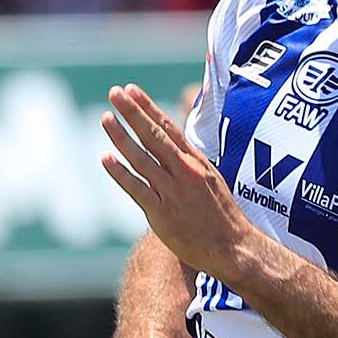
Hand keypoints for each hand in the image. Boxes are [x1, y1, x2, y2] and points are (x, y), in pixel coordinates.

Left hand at [100, 82, 255, 282]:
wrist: (231, 247)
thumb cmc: (219, 214)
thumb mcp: (209, 178)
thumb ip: (188, 160)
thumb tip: (170, 143)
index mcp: (196, 161)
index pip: (169, 127)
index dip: (148, 107)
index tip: (132, 90)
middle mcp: (184, 172)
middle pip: (154, 136)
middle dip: (133, 112)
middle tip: (115, 92)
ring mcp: (173, 192)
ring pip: (142, 159)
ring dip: (122, 137)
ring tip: (106, 118)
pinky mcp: (162, 214)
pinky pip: (137, 189)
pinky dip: (121, 173)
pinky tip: (106, 158)